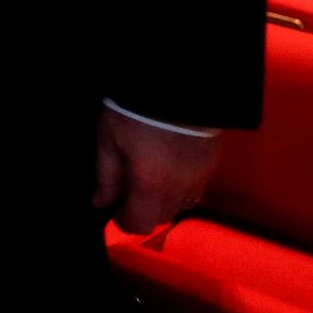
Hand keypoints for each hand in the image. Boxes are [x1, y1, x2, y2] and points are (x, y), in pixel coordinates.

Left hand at [92, 108, 218, 234]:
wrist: (175, 88)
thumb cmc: (135, 112)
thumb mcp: (109, 139)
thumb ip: (106, 176)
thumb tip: (100, 202)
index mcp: (150, 184)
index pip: (141, 223)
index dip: (125, 221)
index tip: (116, 210)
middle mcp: (179, 188)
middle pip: (162, 217)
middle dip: (144, 211)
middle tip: (130, 190)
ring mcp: (199, 178)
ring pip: (182, 206)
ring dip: (165, 200)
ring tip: (151, 178)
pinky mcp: (211, 165)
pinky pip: (197, 190)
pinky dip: (182, 188)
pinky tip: (170, 169)